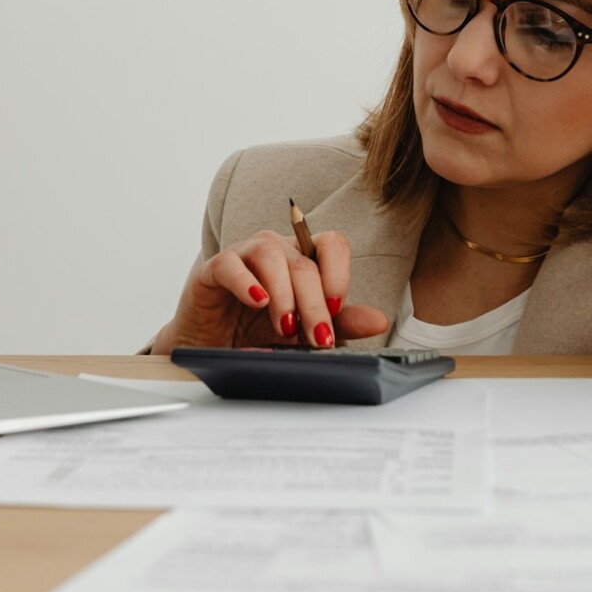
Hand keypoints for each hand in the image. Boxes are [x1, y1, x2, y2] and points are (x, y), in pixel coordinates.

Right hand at [151, 229, 390, 353]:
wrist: (213, 346)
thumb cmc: (258, 332)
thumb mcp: (304, 332)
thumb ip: (339, 323)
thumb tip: (378, 320)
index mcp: (303, 258)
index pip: (332, 244)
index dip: (339, 273)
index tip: (337, 308)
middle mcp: (277, 250)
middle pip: (304, 262)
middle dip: (314, 304)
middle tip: (317, 338)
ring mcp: (244, 255)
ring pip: (271, 254)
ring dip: (284, 293)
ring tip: (285, 326)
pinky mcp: (214, 269)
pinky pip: (231, 264)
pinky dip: (246, 282)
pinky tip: (258, 301)